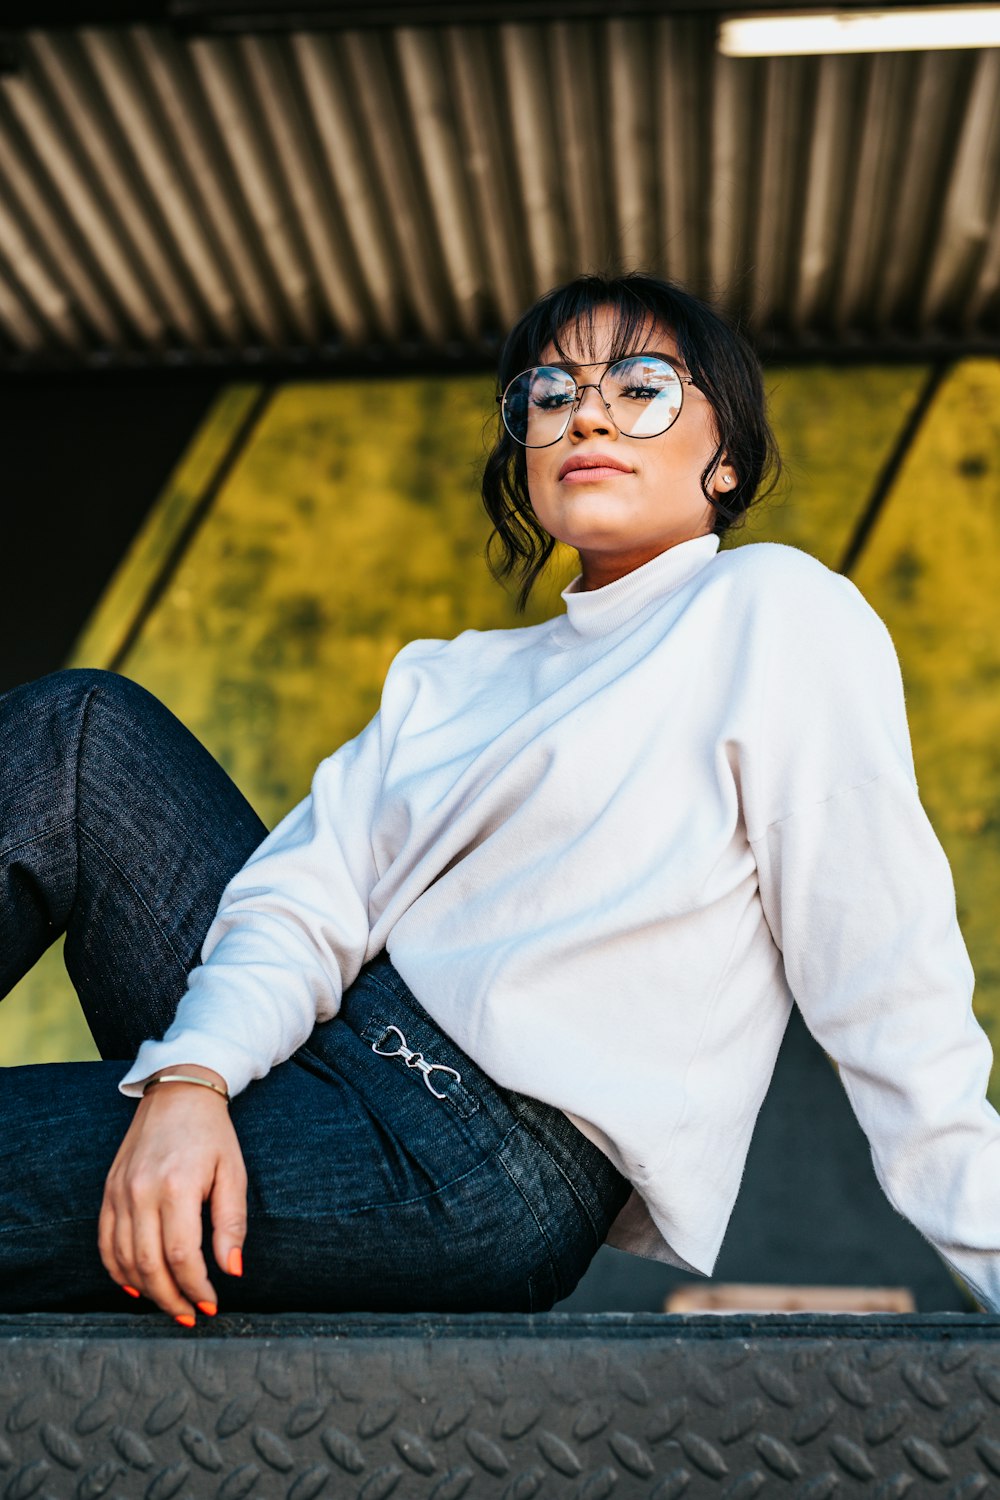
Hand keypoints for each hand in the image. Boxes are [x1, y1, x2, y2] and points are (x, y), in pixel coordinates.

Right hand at [99, 1068, 246, 1322]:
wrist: (178, 1093)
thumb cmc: (212, 1134)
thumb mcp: (234, 1173)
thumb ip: (231, 1223)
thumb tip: (233, 1270)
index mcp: (177, 1187)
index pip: (182, 1256)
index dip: (195, 1288)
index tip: (211, 1305)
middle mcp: (141, 1192)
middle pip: (149, 1264)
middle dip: (171, 1298)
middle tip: (189, 1315)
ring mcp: (119, 1192)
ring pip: (123, 1259)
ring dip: (146, 1290)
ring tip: (169, 1304)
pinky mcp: (108, 1191)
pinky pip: (105, 1242)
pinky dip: (117, 1270)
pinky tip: (137, 1286)